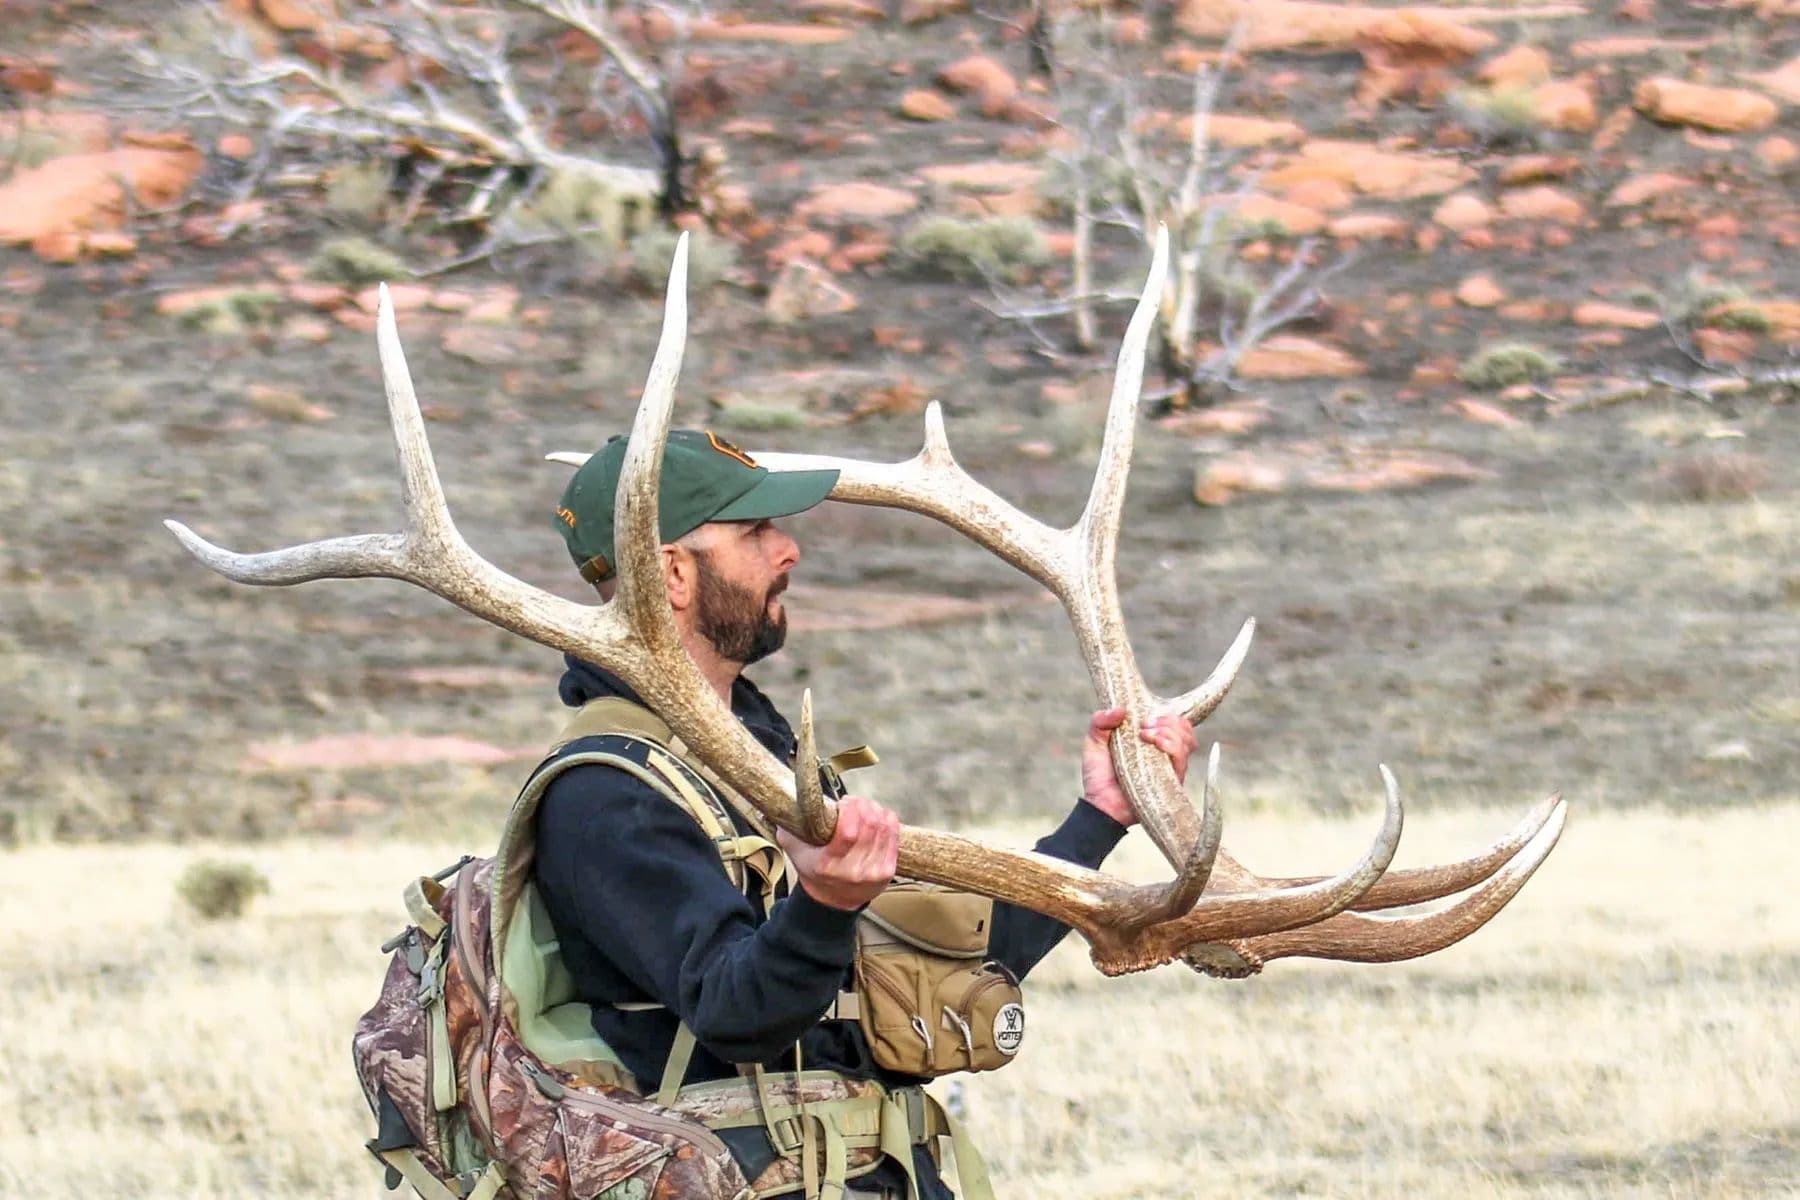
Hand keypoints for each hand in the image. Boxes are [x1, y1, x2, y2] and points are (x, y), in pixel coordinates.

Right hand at [777, 793, 898, 910]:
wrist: (833, 900)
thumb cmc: (814, 869)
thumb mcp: (794, 850)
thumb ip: (788, 826)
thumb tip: (789, 801)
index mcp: (828, 865)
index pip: (849, 832)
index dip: (850, 810)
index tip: (842, 803)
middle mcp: (853, 871)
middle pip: (870, 825)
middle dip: (862, 804)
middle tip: (852, 802)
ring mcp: (873, 872)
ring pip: (884, 826)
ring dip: (874, 808)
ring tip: (863, 807)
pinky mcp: (888, 871)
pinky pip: (894, 834)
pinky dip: (886, 818)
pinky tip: (876, 816)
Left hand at [1080, 707, 1197, 826]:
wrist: (1099, 803)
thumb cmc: (1098, 773)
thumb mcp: (1094, 740)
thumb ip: (1101, 721)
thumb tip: (1120, 709)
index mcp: (1152, 741)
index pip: (1176, 722)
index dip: (1168, 715)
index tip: (1145, 717)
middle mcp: (1165, 754)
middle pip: (1185, 730)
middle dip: (1167, 721)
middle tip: (1144, 726)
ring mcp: (1170, 769)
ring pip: (1186, 743)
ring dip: (1169, 732)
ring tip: (1145, 735)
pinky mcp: (1171, 783)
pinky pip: (1182, 763)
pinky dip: (1172, 747)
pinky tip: (1156, 744)